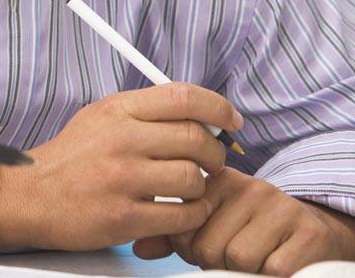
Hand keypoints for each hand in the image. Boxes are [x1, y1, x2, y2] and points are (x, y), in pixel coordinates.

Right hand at [0, 82, 240, 252]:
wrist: (30, 195)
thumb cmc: (70, 158)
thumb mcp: (99, 118)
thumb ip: (144, 113)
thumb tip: (199, 113)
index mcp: (117, 110)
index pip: (183, 97)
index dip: (219, 108)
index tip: (231, 121)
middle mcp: (120, 140)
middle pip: (196, 139)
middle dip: (215, 153)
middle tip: (212, 162)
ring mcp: (122, 180)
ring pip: (193, 179)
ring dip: (202, 187)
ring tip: (190, 190)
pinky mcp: (124, 217)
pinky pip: (183, 216)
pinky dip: (193, 216)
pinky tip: (183, 212)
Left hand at [134, 167, 354, 274]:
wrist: (309, 233)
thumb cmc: (249, 231)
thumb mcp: (210, 225)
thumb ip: (173, 234)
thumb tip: (138, 247)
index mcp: (217, 181)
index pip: (182, 224)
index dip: (188, 247)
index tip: (202, 247)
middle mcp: (248, 186)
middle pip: (207, 246)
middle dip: (214, 263)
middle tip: (228, 258)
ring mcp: (280, 206)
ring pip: (238, 257)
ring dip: (242, 271)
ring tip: (251, 260)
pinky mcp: (307, 231)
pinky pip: (274, 268)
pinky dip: (270, 275)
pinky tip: (274, 263)